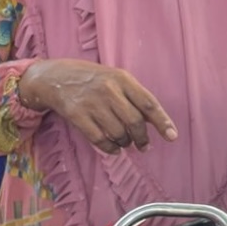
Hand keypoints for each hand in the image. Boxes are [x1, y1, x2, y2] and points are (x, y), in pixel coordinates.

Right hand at [19, 59, 177, 154]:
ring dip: (125, 142)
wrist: (54, 77)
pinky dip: (110, 148)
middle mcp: (109, 90)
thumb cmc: (92, 79)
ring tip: (125, 142)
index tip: (172, 136)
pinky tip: (113, 148)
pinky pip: (100, 139)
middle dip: (142, 138)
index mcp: (122, 79)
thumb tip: (154, 122)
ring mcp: (92, 103)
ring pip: (118, 132)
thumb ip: (134, 96)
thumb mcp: (115, 78)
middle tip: (144, 145)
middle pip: (135, 121)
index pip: (148, 103)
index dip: (162, 122)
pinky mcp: (77, 116)